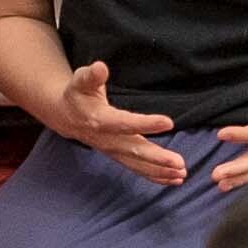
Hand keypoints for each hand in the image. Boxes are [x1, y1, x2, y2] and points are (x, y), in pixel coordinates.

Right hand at [44, 60, 185, 185]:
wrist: (66, 116)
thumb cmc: (77, 95)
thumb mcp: (80, 80)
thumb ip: (91, 75)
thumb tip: (100, 67)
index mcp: (100, 119)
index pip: (125, 123)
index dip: (145, 123)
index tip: (168, 122)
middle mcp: (107, 139)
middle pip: (134, 151)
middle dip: (157, 158)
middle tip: (180, 163)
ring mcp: (113, 151)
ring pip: (138, 164)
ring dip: (160, 171)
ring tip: (182, 174)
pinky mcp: (119, 156)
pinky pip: (137, 169)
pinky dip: (155, 176)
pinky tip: (174, 180)